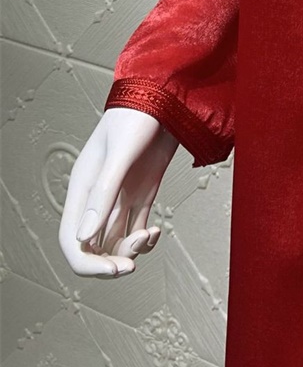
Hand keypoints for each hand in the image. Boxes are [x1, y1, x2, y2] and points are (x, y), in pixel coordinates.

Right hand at [58, 108, 178, 276]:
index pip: (72, 240)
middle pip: (93, 247)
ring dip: (130, 250)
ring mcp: (120, 196)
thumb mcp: (120, 153)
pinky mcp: (142, 193)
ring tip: (150, 236)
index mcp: (82, 188)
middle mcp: (98, 197)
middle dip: (109, 262)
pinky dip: (146, 240)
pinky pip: (137, 230)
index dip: (87, 263)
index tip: (115, 270)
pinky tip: (157, 232)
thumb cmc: (138, 115)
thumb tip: (85, 238)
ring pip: (115, 241)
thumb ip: (103, 193)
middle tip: (131, 265)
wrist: (166, 96)